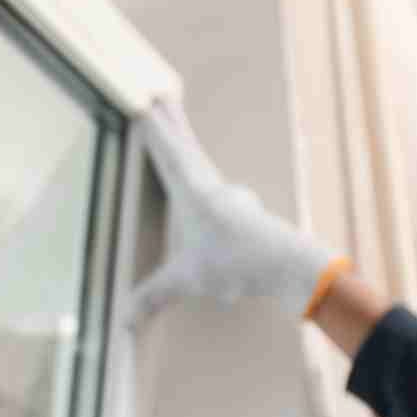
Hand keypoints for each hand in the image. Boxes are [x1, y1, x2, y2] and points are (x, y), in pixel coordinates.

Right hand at [128, 101, 348, 324]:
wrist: (293, 266)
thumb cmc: (240, 262)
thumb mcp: (187, 280)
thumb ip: (153, 297)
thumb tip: (122, 320)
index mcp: (194, 193)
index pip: (168, 153)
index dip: (154, 130)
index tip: (144, 103)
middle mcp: (213, 187)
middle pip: (187, 147)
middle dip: (172, 123)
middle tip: (162, 96)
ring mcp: (231, 198)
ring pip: (202, 164)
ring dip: (188, 146)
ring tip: (178, 137)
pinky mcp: (243, 213)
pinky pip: (214, 185)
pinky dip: (202, 176)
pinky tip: (205, 190)